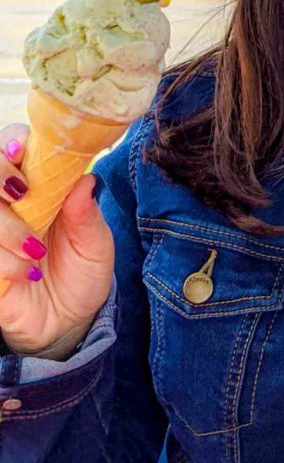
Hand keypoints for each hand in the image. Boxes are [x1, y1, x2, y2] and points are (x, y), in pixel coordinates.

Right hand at [0, 123, 114, 359]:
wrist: (70, 319)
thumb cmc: (82, 269)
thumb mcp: (95, 241)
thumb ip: (87, 212)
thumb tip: (86, 178)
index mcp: (38, 186)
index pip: (13, 147)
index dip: (13, 142)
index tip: (22, 151)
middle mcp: (8, 205)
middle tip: (22, 193)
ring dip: (8, 227)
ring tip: (37, 249)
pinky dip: (5, 261)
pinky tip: (27, 273)